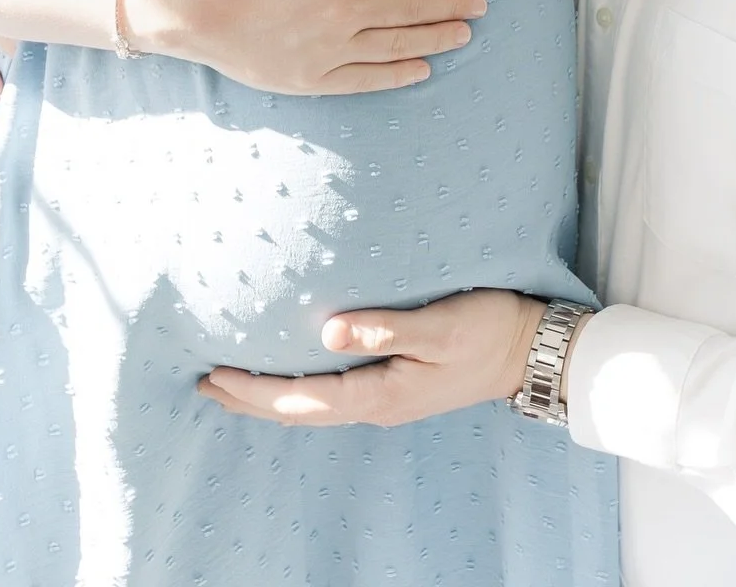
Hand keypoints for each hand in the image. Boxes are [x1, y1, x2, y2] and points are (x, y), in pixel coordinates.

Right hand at [139, 0, 486, 94]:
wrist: (195, 4)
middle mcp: (343, 11)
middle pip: (411, 10)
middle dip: (452, 7)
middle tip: (482, 7)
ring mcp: (330, 49)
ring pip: (397, 45)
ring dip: (437, 39)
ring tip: (465, 35)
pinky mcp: (313, 79)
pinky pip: (367, 78)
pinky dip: (399, 75)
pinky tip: (423, 69)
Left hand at [198, 290, 545, 426]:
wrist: (529, 349)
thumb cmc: (487, 328)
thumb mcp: (439, 324)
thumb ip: (385, 328)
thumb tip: (327, 331)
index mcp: (382, 392)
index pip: (302, 399)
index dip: (256, 391)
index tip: (215, 376)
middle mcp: (378, 404)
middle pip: (300, 411)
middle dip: (251, 400)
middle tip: (206, 383)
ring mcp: (388, 400)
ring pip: (314, 407)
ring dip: (272, 398)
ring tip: (234, 387)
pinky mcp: (397, 387)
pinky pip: (333, 397)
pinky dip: (301, 391)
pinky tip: (294, 378)